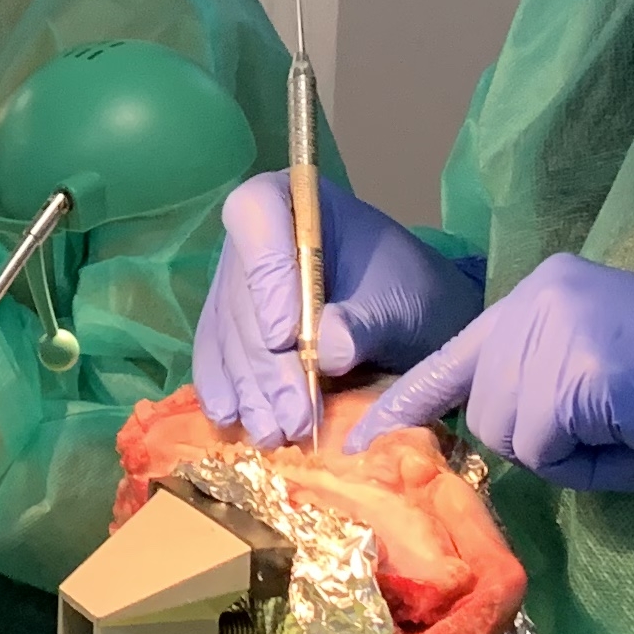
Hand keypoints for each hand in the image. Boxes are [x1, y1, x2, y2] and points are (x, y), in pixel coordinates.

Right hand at [193, 175, 485, 445]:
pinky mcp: (232, 327)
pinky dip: (227, 392)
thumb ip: (364, 322)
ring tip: (276, 433)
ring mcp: (236, 283)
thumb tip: (325, 351)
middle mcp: (253, 237)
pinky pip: (216, 356)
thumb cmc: (412, 293)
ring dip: (250, 389)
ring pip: (228, 333)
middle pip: (241, 292)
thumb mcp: (401, 304)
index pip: (257, 219)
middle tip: (294, 415)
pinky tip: (235, 422)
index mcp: (295, 199)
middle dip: (267, 362)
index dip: (265, 277)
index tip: (286, 337)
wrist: (418, 318)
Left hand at [349, 255, 633, 519]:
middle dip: (544, 444)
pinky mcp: (585, 369)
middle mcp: (542, 292)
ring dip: (572, 460)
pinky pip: (547, 453)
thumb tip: (463, 431)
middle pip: (482, 408)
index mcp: (546, 289)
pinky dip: (597, 470)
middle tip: (622, 434)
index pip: (456, 354)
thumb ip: (540, 382)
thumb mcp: (605, 374)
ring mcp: (561, 324)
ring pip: (508, 435)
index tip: (362, 445)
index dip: (410, 405)